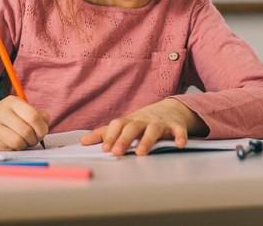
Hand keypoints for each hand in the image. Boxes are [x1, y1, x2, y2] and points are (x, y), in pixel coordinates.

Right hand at [0, 96, 49, 149]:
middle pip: (26, 131)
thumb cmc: (8, 118)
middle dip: (35, 139)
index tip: (43, 132)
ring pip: (18, 142)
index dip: (42, 127)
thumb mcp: (21, 110)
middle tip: (34, 139)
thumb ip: (38, 115)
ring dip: (25, 145)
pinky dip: (16, 148)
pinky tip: (13, 143)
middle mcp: (1, 111)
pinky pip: (9, 148)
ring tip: (25, 142)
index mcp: (12, 101)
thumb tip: (46, 122)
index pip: (33, 116)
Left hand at [80, 98, 208, 155]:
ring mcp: (160, 122)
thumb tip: (82, 141)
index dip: (110, 136)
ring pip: (153, 130)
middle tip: (116, 153)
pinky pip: (178, 131)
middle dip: (124, 139)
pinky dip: (180, 136)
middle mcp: (144, 120)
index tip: (104, 149)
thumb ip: (104, 133)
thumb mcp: (124, 124)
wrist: (171, 108)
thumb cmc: (143, 121)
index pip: (117, 125)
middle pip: (132, 127)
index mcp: (130, 121)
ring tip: (141, 153)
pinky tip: (179, 144)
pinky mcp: (176, 126)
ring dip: (147, 141)